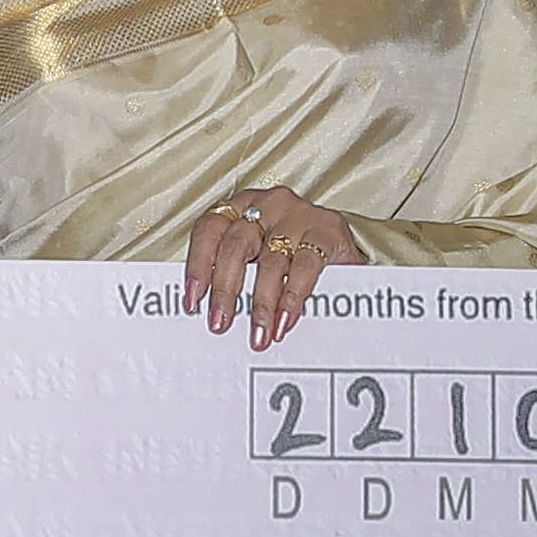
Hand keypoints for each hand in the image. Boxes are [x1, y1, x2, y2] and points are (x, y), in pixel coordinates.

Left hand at [178, 187, 366, 345]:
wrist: (343, 249)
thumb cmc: (293, 252)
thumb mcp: (259, 255)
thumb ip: (236, 273)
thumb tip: (211, 311)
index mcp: (243, 206)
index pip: (209, 230)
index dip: (198, 265)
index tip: (193, 299)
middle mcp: (268, 204)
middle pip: (235, 246)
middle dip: (225, 290)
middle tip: (221, 323)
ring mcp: (299, 214)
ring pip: (269, 261)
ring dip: (261, 303)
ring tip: (258, 332)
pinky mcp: (327, 230)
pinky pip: (304, 267)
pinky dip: (292, 297)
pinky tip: (284, 319)